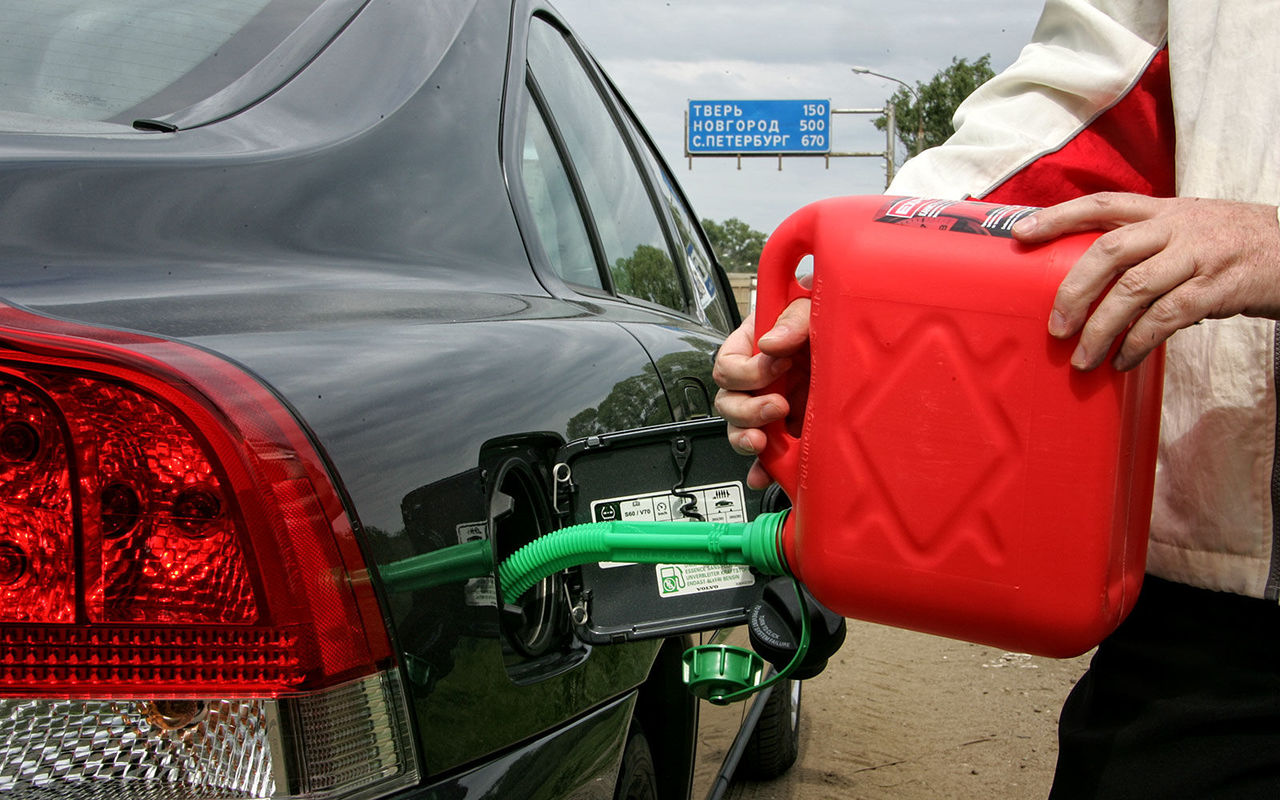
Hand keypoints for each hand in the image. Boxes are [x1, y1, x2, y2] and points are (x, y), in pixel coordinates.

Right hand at [712, 296, 810, 488]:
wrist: (864, 345)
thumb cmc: (829, 317)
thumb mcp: (811, 308)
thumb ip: (793, 320)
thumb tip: (770, 344)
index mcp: (755, 345)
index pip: (728, 364)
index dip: (748, 370)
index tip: (777, 365)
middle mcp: (759, 378)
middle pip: (728, 402)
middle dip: (748, 410)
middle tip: (777, 406)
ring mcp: (772, 405)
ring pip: (740, 429)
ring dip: (747, 438)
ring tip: (764, 440)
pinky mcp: (789, 429)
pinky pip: (766, 454)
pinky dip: (763, 466)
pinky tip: (765, 472)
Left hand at [1011, 193, 1279, 370]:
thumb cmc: (1234, 247)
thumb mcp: (1189, 231)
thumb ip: (1147, 249)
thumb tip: (1096, 288)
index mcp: (1163, 210)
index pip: (1101, 204)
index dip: (1057, 216)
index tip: (1019, 235)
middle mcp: (1176, 227)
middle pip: (1108, 252)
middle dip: (1073, 291)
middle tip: (1054, 328)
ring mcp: (1198, 256)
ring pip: (1133, 289)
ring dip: (1101, 328)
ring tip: (1082, 359)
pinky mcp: (1218, 287)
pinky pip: (1166, 318)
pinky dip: (1138, 343)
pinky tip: (1123, 361)